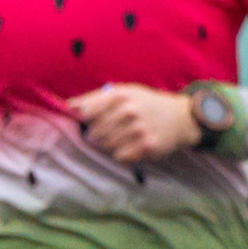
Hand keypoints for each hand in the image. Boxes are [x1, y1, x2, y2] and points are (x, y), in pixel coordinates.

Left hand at [68, 84, 199, 161]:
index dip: (85, 120)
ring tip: (124, 137)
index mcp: (120, 95)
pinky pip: (119, 157)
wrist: (179, 117)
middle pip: (94, 133)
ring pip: (106, 146)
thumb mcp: (124, 92)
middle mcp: (129, 111)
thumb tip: (68, 105)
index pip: (86, 113)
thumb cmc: (146, 103)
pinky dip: (122, 153)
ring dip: (111, 145)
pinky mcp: (146, 147)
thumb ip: (96, 98)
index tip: (90, 121)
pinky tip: (132, 145)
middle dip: (99, 135)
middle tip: (113, 130)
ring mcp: (138, 130)